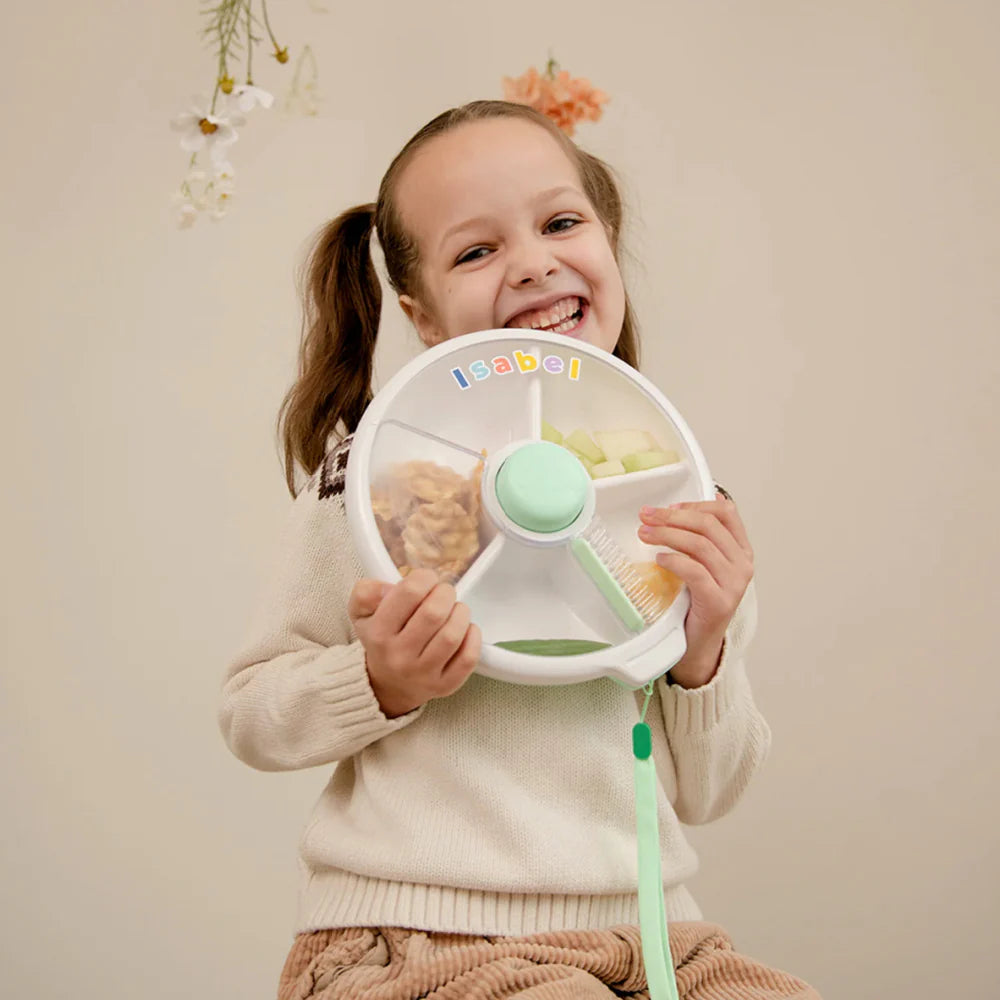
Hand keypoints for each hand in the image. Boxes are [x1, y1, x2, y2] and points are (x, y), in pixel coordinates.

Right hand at [348, 568, 481, 717]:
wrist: (388, 685)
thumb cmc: (381, 641)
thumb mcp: (361, 613)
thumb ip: (366, 592)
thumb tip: (388, 588)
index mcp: (378, 633)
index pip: (409, 593)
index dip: (424, 578)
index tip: (427, 579)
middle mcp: (399, 656)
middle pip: (434, 612)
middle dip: (445, 593)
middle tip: (443, 594)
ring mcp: (423, 674)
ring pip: (453, 635)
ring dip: (460, 613)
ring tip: (454, 610)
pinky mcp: (445, 686)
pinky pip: (469, 657)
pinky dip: (472, 636)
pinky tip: (464, 630)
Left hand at [638, 492, 753, 687]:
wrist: (699, 642)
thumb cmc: (697, 600)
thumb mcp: (703, 564)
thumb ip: (697, 540)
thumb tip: (671, 511)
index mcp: (741, 550)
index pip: (726, 512)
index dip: (696, 504)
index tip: (670, 506)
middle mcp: (742, 564)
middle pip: (708, 526)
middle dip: (672, 517)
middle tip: (646, 516)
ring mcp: (733, 584)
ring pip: (700, 545)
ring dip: (666, 535)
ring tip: (644, 534)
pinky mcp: (718, 602)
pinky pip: (695, 572)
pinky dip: (674, 560)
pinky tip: (659, 559)